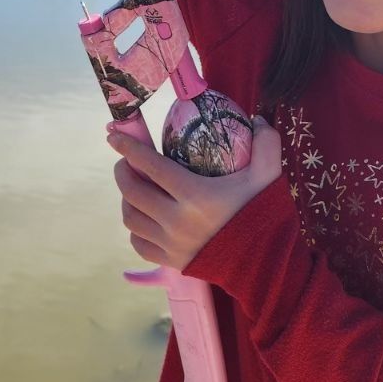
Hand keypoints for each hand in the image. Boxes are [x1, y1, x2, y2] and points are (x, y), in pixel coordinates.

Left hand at [108, 115, 282, 271]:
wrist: (265, 262)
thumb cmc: (263, 214)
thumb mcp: (269, 176)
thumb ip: (267, 144)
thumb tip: (257, 119)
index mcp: (196, 196)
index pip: (152, 166)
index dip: (130, 148)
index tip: (114, 137)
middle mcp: (178, 221)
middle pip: (133, 192)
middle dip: (123, 172)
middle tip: (125, 161)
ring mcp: (172, 244)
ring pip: (131, 219)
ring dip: (126, 200)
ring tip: (133, 188)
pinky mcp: (171, 261)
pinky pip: (139, 244)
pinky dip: (135, 229)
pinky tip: (143, 217)